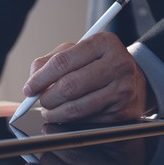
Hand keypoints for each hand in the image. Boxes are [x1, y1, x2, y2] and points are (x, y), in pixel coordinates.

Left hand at [23, 32, 150, 122]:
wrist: (134, 80)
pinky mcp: (121, 112)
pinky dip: (70, 121)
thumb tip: (32, 81)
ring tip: (49, 111)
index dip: (40, 79)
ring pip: (75, 109)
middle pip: (68, 87)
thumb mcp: (76, 52)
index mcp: (103, 43)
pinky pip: (85, 121)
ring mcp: (122, 90)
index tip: (28, 89)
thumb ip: (50, 61)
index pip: (62, 62)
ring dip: (55, 113)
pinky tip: (68, 114)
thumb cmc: (98, 64)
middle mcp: (117, 65)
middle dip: (47, 98)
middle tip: (40, 101)